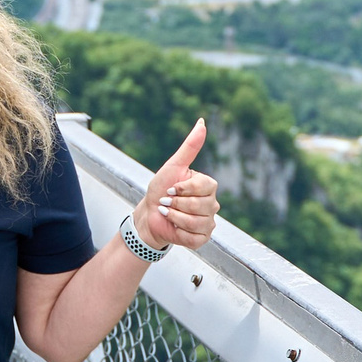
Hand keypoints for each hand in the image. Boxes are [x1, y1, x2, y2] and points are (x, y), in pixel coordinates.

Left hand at [133, 119, 218, 251]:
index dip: (184, 189)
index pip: (205, 187)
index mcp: (208, 186)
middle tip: (168, 202)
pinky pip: (195, 238)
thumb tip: (202, 122)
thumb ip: (190, 146)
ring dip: (175, 218)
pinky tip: (174, 227)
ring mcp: (209, 222)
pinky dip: (179, 233)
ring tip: (168, 213)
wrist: (149, 214)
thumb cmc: (160, 189)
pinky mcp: (202, 239)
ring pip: (197, 222)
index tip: (171, 188)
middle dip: (177, 204)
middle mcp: (212, 204)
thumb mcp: (173, 166)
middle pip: (201, 206)